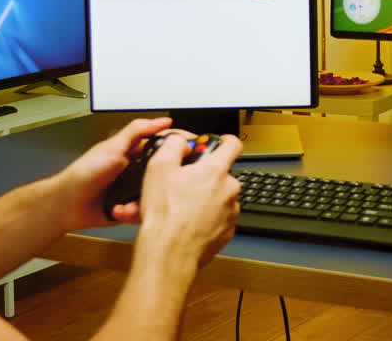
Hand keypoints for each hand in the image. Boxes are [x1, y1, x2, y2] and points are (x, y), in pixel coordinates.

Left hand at [48, 117, 173, 232]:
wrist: (67, 205)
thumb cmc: (85, 173)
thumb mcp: (113, 148)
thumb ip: (137, 132)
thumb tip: (163, 121)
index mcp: (135, 152)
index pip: (164, 146)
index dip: (180, 146)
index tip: (197, 149)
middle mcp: (138, 171)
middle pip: (166, 170)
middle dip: (171, 176)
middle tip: (179, 180)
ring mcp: (135, 190)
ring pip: (159, 192)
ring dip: (154, 196)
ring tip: (150, 198)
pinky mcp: (132, 208)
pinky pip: (147, 209)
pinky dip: (142, 210)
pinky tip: (131, 210)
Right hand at [137, 133, 242, 266]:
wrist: (169, 252)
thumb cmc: (165, 213)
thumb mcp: (159, 167)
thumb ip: (173, 146)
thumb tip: (181, 141)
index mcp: (216, 170)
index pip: (232, 144)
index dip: (223, 140)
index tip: (215, 143)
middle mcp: (230, 189)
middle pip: (222, 174)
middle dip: (204, 177)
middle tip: (183, 184)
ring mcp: (231, 212)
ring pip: (220, 198)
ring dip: (205, 199)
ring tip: (181, 207)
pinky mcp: (227, 232)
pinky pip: (219, 218)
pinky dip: (207, 218)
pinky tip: (187, 222)